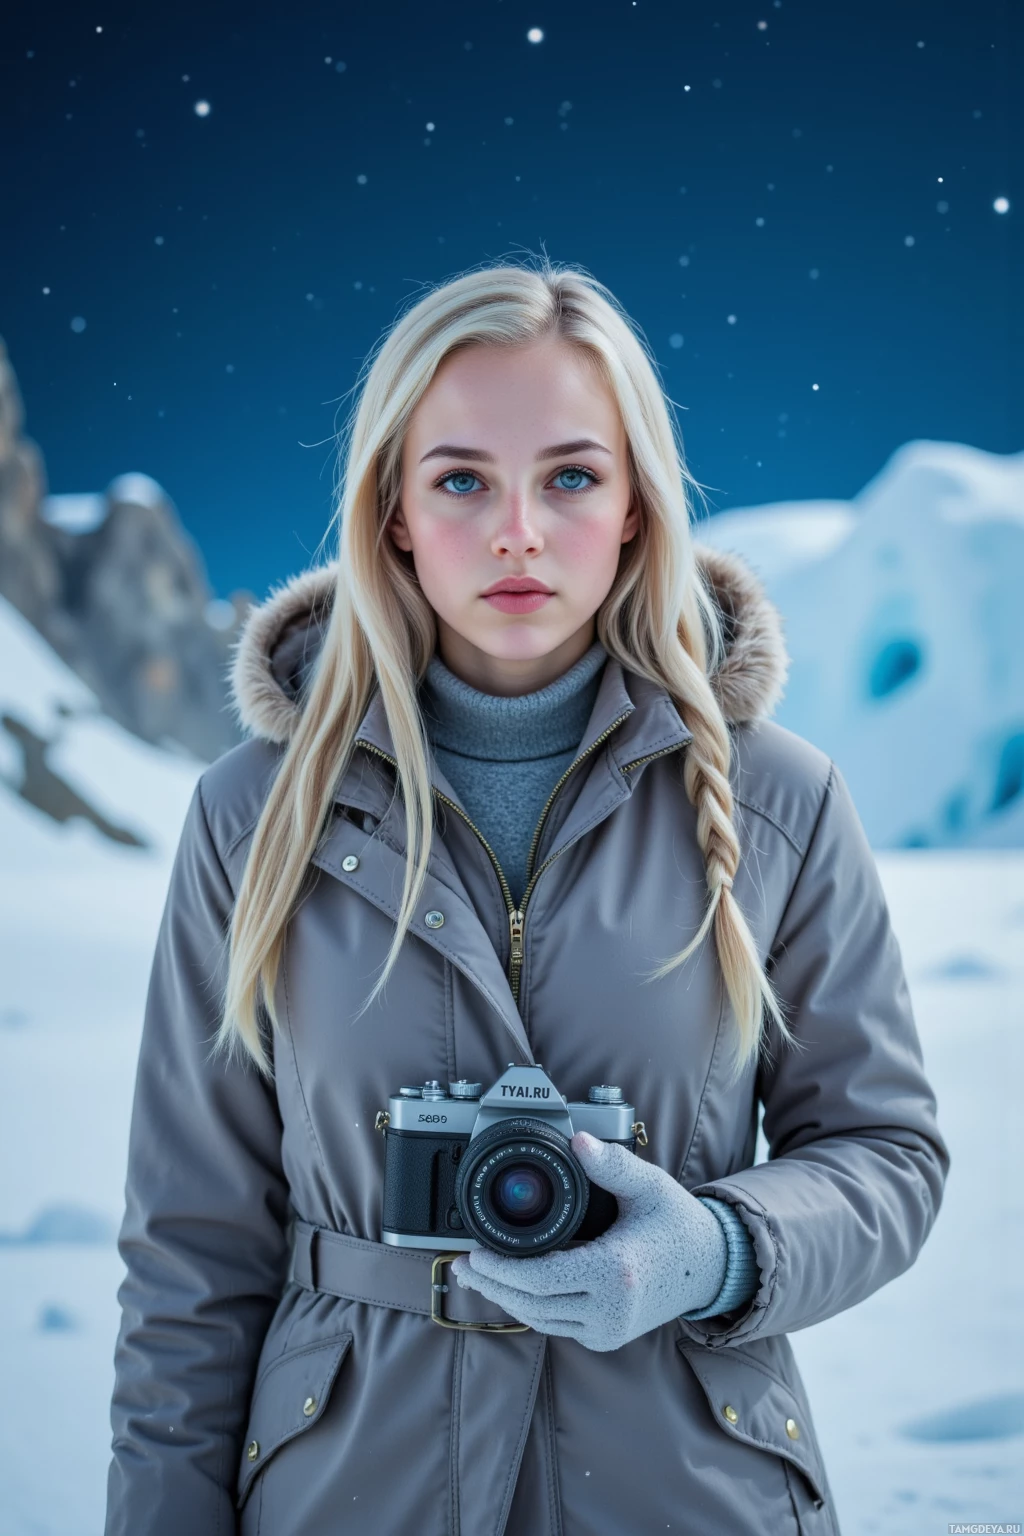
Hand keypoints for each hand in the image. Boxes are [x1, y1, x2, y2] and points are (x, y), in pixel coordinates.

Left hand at [449, 1131, 729, 1351]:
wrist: (711, 1266)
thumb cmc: (678, 1222)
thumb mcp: (649, 1185)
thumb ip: (611, 1163)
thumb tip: (577, 1142)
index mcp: (617, 1272)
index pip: (541, 1278)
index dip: (501, 1269)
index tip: (474, 1253)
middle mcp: (611, 1310)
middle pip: (532, 1305)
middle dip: (492, 1286)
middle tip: (462, 1264)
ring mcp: (609, 1330)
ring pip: (541, 1320)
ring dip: (506, 1299)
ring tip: (477, 1276)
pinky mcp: (607, 1338)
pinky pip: (557, 1325)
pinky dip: (531, 1306)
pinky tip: (512, 1287)